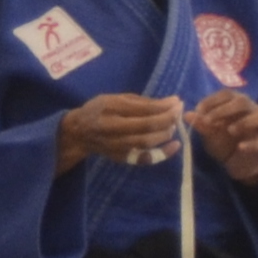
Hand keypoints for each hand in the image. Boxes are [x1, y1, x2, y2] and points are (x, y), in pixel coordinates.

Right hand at [56, 92, 182, 170]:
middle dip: (168, 120)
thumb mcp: (118, 98)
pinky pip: (144, 159)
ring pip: (146, 143)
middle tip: (178, 113)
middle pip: (146, 127)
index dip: (164, 108)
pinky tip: (174, 146)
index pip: (143, 110)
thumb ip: (145, 102)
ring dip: (165, 133)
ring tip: (173, 124)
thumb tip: (173, 101)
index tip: (178, 102)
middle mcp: (112, 129)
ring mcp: (116, 146)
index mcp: (111, 109)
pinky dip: (162, 154)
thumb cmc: (100, 109)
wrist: (79, 132)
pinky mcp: (121, 157)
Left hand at [189, 91, 257, 182]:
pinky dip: (253, 143)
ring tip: (230, 130)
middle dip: (225, 109)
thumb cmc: (224, 142)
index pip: (227, 94)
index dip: (213, 100)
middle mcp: (253, 110)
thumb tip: (186, 114)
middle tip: (209, 121)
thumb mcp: (210, 134)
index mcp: (237, 104)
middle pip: (243, 101)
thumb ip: (202, 124)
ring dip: (246, 121)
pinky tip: (240, 147)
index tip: (199, 110)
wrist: (236, 164)